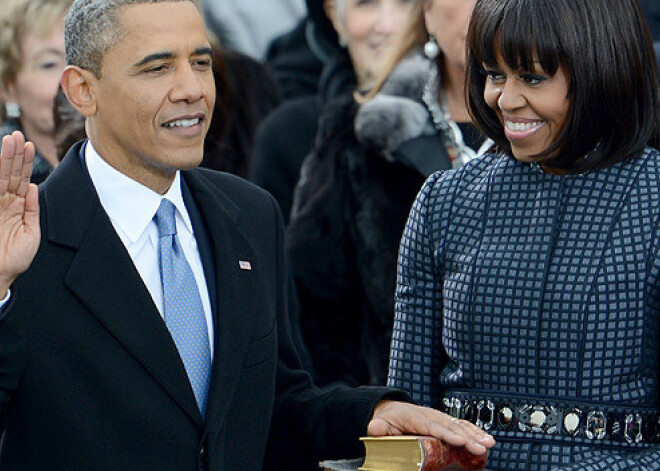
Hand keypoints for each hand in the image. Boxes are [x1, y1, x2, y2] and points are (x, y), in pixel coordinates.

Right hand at [0, 131, 39, 296]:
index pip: (22, 179)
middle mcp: (4, 202)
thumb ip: (32, 209)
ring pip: (0, 177)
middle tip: (16, 135)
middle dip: (13, 154)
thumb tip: (34, 187)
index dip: (25, 162)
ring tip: (10, 141)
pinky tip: (0, 165)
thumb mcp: (31, 233)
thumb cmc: (15, 258)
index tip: (28, 144)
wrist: (0, 275)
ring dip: (5, 159)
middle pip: (9, 173)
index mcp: (17, 206)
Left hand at [368, 400, 495, 455]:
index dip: (446, 434)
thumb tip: (373, 428)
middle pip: (451, 426)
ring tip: (489, 444)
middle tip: (481, 448)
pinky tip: (486, 440)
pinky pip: (462, 426)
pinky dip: (475, 432)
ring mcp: (439, 417)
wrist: (392, 409)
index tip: (458, 441)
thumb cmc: (387, 420)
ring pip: (460, 425)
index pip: (432, 426)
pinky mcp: (445, 422)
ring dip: (475, 434)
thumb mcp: (380, 423)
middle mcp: (430, 415)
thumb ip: (378, 427)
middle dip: (467, 437)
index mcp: (415, 417)